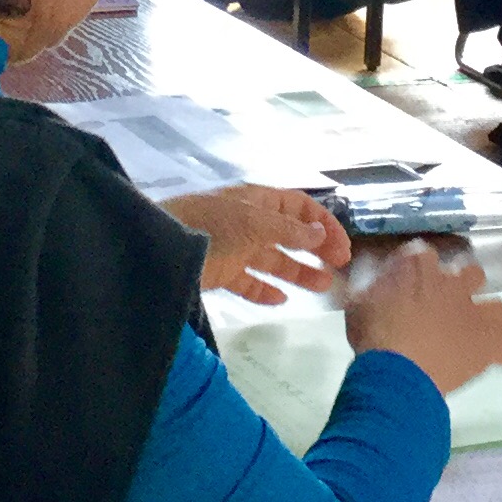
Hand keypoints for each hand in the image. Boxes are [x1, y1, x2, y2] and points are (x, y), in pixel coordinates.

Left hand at [163, 185, 350, 304]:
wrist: (158, 247)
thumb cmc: (208, 226)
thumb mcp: (252, 222)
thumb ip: (287, 230)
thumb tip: (319, 233)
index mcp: (256, 201)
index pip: (299, 206)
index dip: (323, 223)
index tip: (343, 248)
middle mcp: (247, 222)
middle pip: (289, 234)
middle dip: (315, 249)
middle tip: (339, 268)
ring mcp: (234, 247)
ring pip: (273, 260)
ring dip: (298, 272)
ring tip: (323, 287)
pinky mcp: (220, 272)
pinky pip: (248, 282)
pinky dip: (265, 290)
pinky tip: (281, 300)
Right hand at [345, 241, 501, 397]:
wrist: (397, 368)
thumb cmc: (372, 335)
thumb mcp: (358, 305)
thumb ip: (368, 293)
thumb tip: (367, 291)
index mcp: (418, 266)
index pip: (423, 255)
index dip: (419, 270)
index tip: (409, 285)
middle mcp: (452, 281)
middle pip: (471, 274)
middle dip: (464, 288)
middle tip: (446, 309)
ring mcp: (475, 311)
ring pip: (497, 307)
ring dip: (489, 317)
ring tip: (477, 333)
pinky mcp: (488, 342)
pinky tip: (493, 360)